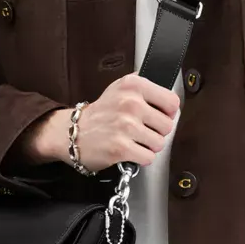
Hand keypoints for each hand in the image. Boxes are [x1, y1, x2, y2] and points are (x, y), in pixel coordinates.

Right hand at [17, 74, 179, 171]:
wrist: (72, 132)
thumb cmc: (100, 113)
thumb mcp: (119, 88)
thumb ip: (144, 88)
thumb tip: (170, 97)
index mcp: (133, 85)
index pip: (172, 102)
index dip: (168, 113)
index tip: (159, 116)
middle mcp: (130, 103)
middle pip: (168, 125)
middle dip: (157, 132)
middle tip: (142, 131)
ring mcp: (125, 126)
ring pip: (159, 143)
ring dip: (149, 146)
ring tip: (134, 140)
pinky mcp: (121, 148)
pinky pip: (148, 157)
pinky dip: (141, 158)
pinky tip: (130, 151)